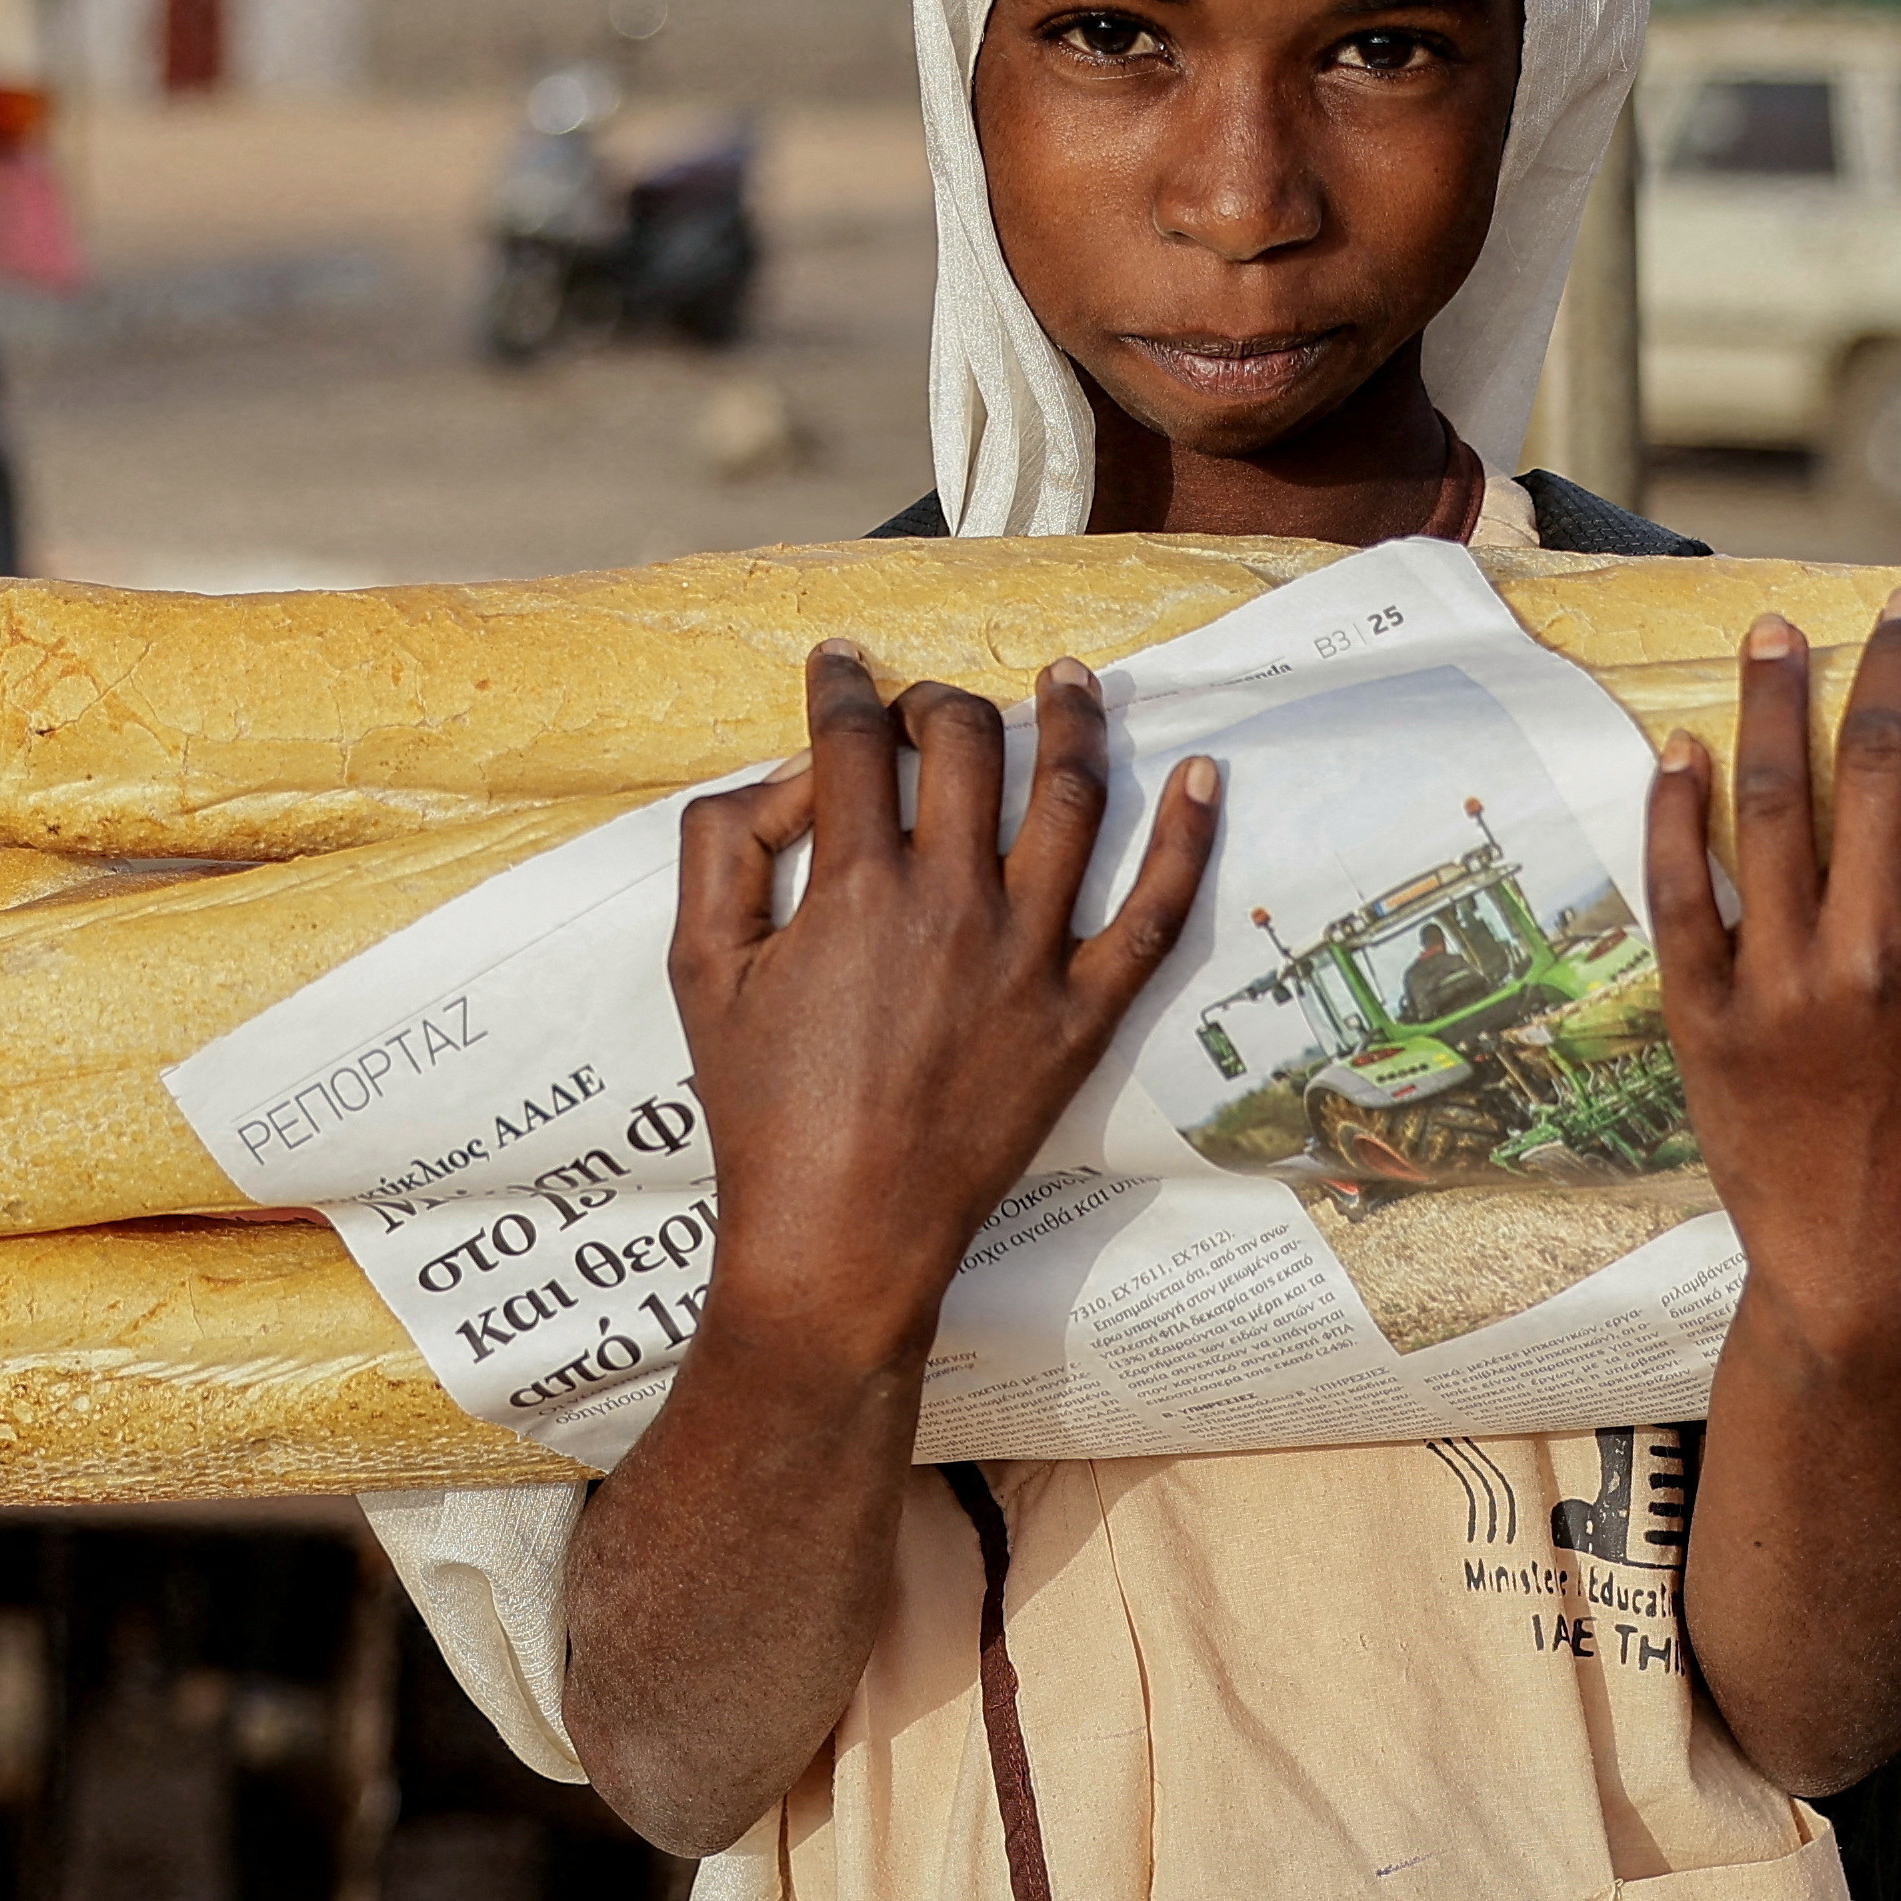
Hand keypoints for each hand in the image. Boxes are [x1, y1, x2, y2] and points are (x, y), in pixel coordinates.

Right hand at [668, 646, 1221, 1369]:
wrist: (841, 1233)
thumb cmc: (762, 1109)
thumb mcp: (699, 969)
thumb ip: (722, 849)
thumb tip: (784, 778)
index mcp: (855, 886)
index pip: (855, 741)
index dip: (844, 685)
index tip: (842, 666)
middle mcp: (953, 902)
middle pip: (967, 747)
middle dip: (941, 701)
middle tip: (928, 705)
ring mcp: (1031, 956)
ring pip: (1071, 799)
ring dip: (1073, 722)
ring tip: (1069, 680)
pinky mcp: (1084, 1013)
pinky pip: (1157, 911)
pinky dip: (1187, 836)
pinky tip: (1202, 775)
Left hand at [1644, 596, 1900, 1360]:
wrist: (1859, 1248)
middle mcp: (1872, 952)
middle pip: (1879, 767)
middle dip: (1893, 668)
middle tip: (1897, 606)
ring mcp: (1778, 980)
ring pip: (1772, 805)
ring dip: (1775, 704)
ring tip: (1778, 631)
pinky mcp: (1701, 1010)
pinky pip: (1679, 892)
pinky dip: (1675, 812)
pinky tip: (1684, 742)